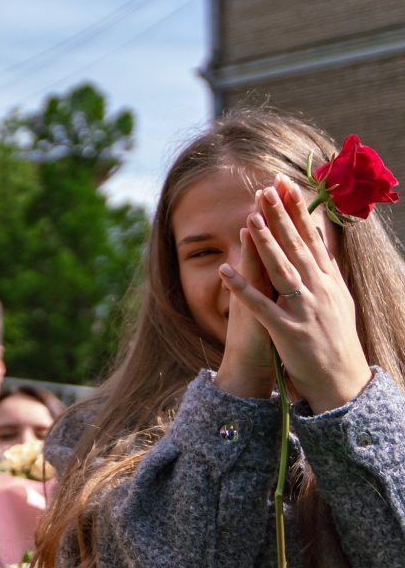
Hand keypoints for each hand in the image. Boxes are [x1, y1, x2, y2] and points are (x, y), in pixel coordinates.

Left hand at [220, 175, 370, 411]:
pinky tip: (223, 271)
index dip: (298, 211)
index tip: (286, 185)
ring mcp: (304, 311)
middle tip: (265, 188)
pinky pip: (260, 306)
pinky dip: (241, 288)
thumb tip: (322, 240)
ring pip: (282, 271)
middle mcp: (320, 291)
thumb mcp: (339, 299)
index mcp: (330, 282)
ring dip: (266, 244)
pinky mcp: (287, 332)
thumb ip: (328, 269)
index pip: (312, 239)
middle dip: (281, 217)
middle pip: (297, 247)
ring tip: (249, 219)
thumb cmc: (336, 339)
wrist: (343, 382)